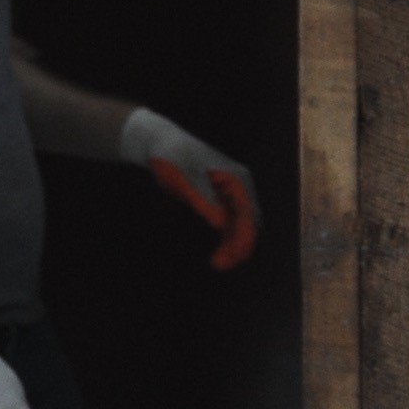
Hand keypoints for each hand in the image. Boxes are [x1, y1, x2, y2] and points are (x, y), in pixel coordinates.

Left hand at [122, 107, 257, 269]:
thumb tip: (219, 224)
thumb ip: (200, 199)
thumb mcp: (181, 177)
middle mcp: (239, 187)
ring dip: (233, 246)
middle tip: (220, 265)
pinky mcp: (220, 201)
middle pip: (249, 221)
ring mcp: (231, 195)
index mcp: (236, 177)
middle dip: (239, 245)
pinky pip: (230, 225)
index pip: (247, 211)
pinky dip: (226, 240)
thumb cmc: (171, 155)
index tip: (232, 254)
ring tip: (218, 265)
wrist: (160, 142)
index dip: (243, 235)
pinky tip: (218, 257)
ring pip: (240, 226)